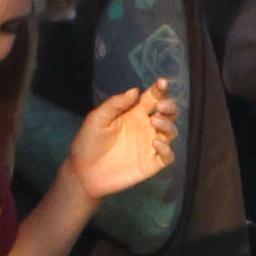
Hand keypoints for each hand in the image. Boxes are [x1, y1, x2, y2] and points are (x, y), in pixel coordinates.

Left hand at [68, 78, 177, 200]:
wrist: (83, 172)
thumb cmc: (89, 142)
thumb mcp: (97, 118)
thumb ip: (116, 103)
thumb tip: (135, 90)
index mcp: (135, 112)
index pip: (154, 97)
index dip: (161, 89)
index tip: (161, 83)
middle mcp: (146, 127)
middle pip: (169, 113)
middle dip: (170, 106)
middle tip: (160, 107)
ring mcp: (150, 145)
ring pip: (171, 132)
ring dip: (168, 125)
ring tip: (154, 123)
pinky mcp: (151, 164)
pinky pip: (168, 156)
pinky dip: (167, 149)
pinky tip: (155, 144)